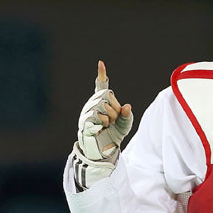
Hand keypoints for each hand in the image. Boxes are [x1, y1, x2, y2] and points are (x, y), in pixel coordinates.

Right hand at [73, 61, 134, 189]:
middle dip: (114, 108)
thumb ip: (127, 114)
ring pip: (102, 104)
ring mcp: (87, 111)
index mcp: (103, 102)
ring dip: (110, 116)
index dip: (101, 75)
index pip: (102, 86)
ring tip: (108, 124)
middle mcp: (93, 104)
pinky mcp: (84, 120)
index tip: (101, 63)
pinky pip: (97, 114)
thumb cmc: (114, 135)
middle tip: (113, 119)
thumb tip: (127, 106)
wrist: (104, 150)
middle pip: (106, 96)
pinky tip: (102, 127)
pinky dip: (104, 121)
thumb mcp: (125, 124)